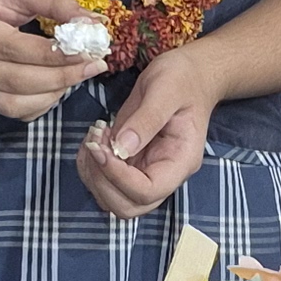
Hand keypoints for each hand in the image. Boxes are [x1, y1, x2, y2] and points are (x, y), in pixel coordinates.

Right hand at [0, 0, 107, 120]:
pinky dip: (40, 103)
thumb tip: (94, 25)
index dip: (53, 54)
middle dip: (60, 77)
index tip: (89, 51)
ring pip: (12, 103)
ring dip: (52, 93)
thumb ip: (57, 4)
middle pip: (13, 80)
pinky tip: (58, 85)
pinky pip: (12, 110)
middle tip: (94, 65)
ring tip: (77, 74)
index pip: (12, 47)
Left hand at [78, 47, 217, 217]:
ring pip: (113, 199)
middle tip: (95, 144)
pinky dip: (90, 166)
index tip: (101, 147)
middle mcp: (164, 173)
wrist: (190, 74)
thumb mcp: (165, 89)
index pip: (147, 192)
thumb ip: (146, 119)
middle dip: (102, 181)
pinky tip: (94, 139)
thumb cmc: (183, 78)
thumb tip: (121, 148)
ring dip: (93, 174)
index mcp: (180, 161)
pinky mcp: (131, 163)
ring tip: (95, 137)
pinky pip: (105, 182)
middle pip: (129, 206)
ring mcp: (147, 171)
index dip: (118, 177)